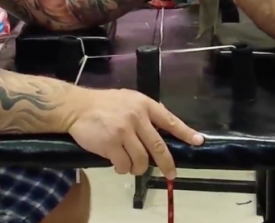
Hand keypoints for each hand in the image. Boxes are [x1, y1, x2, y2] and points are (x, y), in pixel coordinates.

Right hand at [67, 88, 203, 177]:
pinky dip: (123, 169)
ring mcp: (123, 131)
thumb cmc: (103, 104)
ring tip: (133, 167)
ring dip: (139, 168)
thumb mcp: (128, 100)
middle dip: (167, 163)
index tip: (198, 141)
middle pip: (158, 146)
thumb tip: (161, 130)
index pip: (169, 120)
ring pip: (141, 159)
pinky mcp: (110, 144)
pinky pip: (123, 165)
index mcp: (144, 104)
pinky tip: (119, 165)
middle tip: (171, 174)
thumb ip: (144, 113)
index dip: (185, 132)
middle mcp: (136, 117)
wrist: (77, 107)